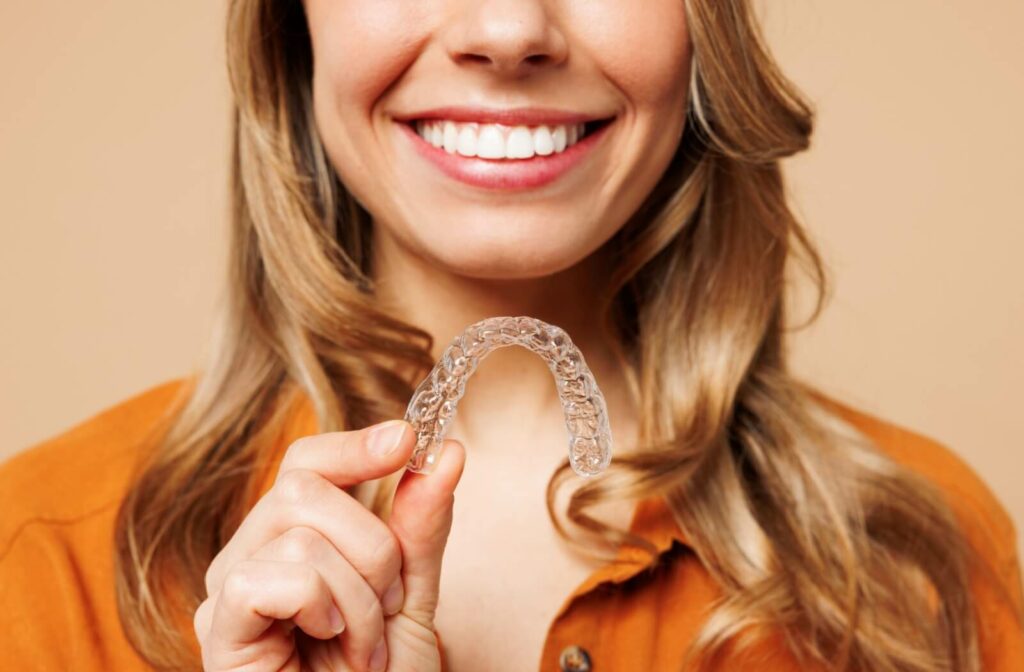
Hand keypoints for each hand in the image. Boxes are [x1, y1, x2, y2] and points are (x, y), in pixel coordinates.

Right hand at [192, 418, 465, 670]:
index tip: (408, 439)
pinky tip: (327, 645)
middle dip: (373, 545)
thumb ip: (421, 526)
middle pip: (303, 487)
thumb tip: (446, 452)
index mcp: (290, 542)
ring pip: (300, 533)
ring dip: (358, 594)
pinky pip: (275, 576)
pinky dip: (323, 608)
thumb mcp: (413, 596)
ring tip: (361, 643)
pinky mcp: (218, 629)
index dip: (354, 444)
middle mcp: (249, 557)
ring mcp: (227, 593)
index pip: (305, 463)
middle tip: (385, 603)